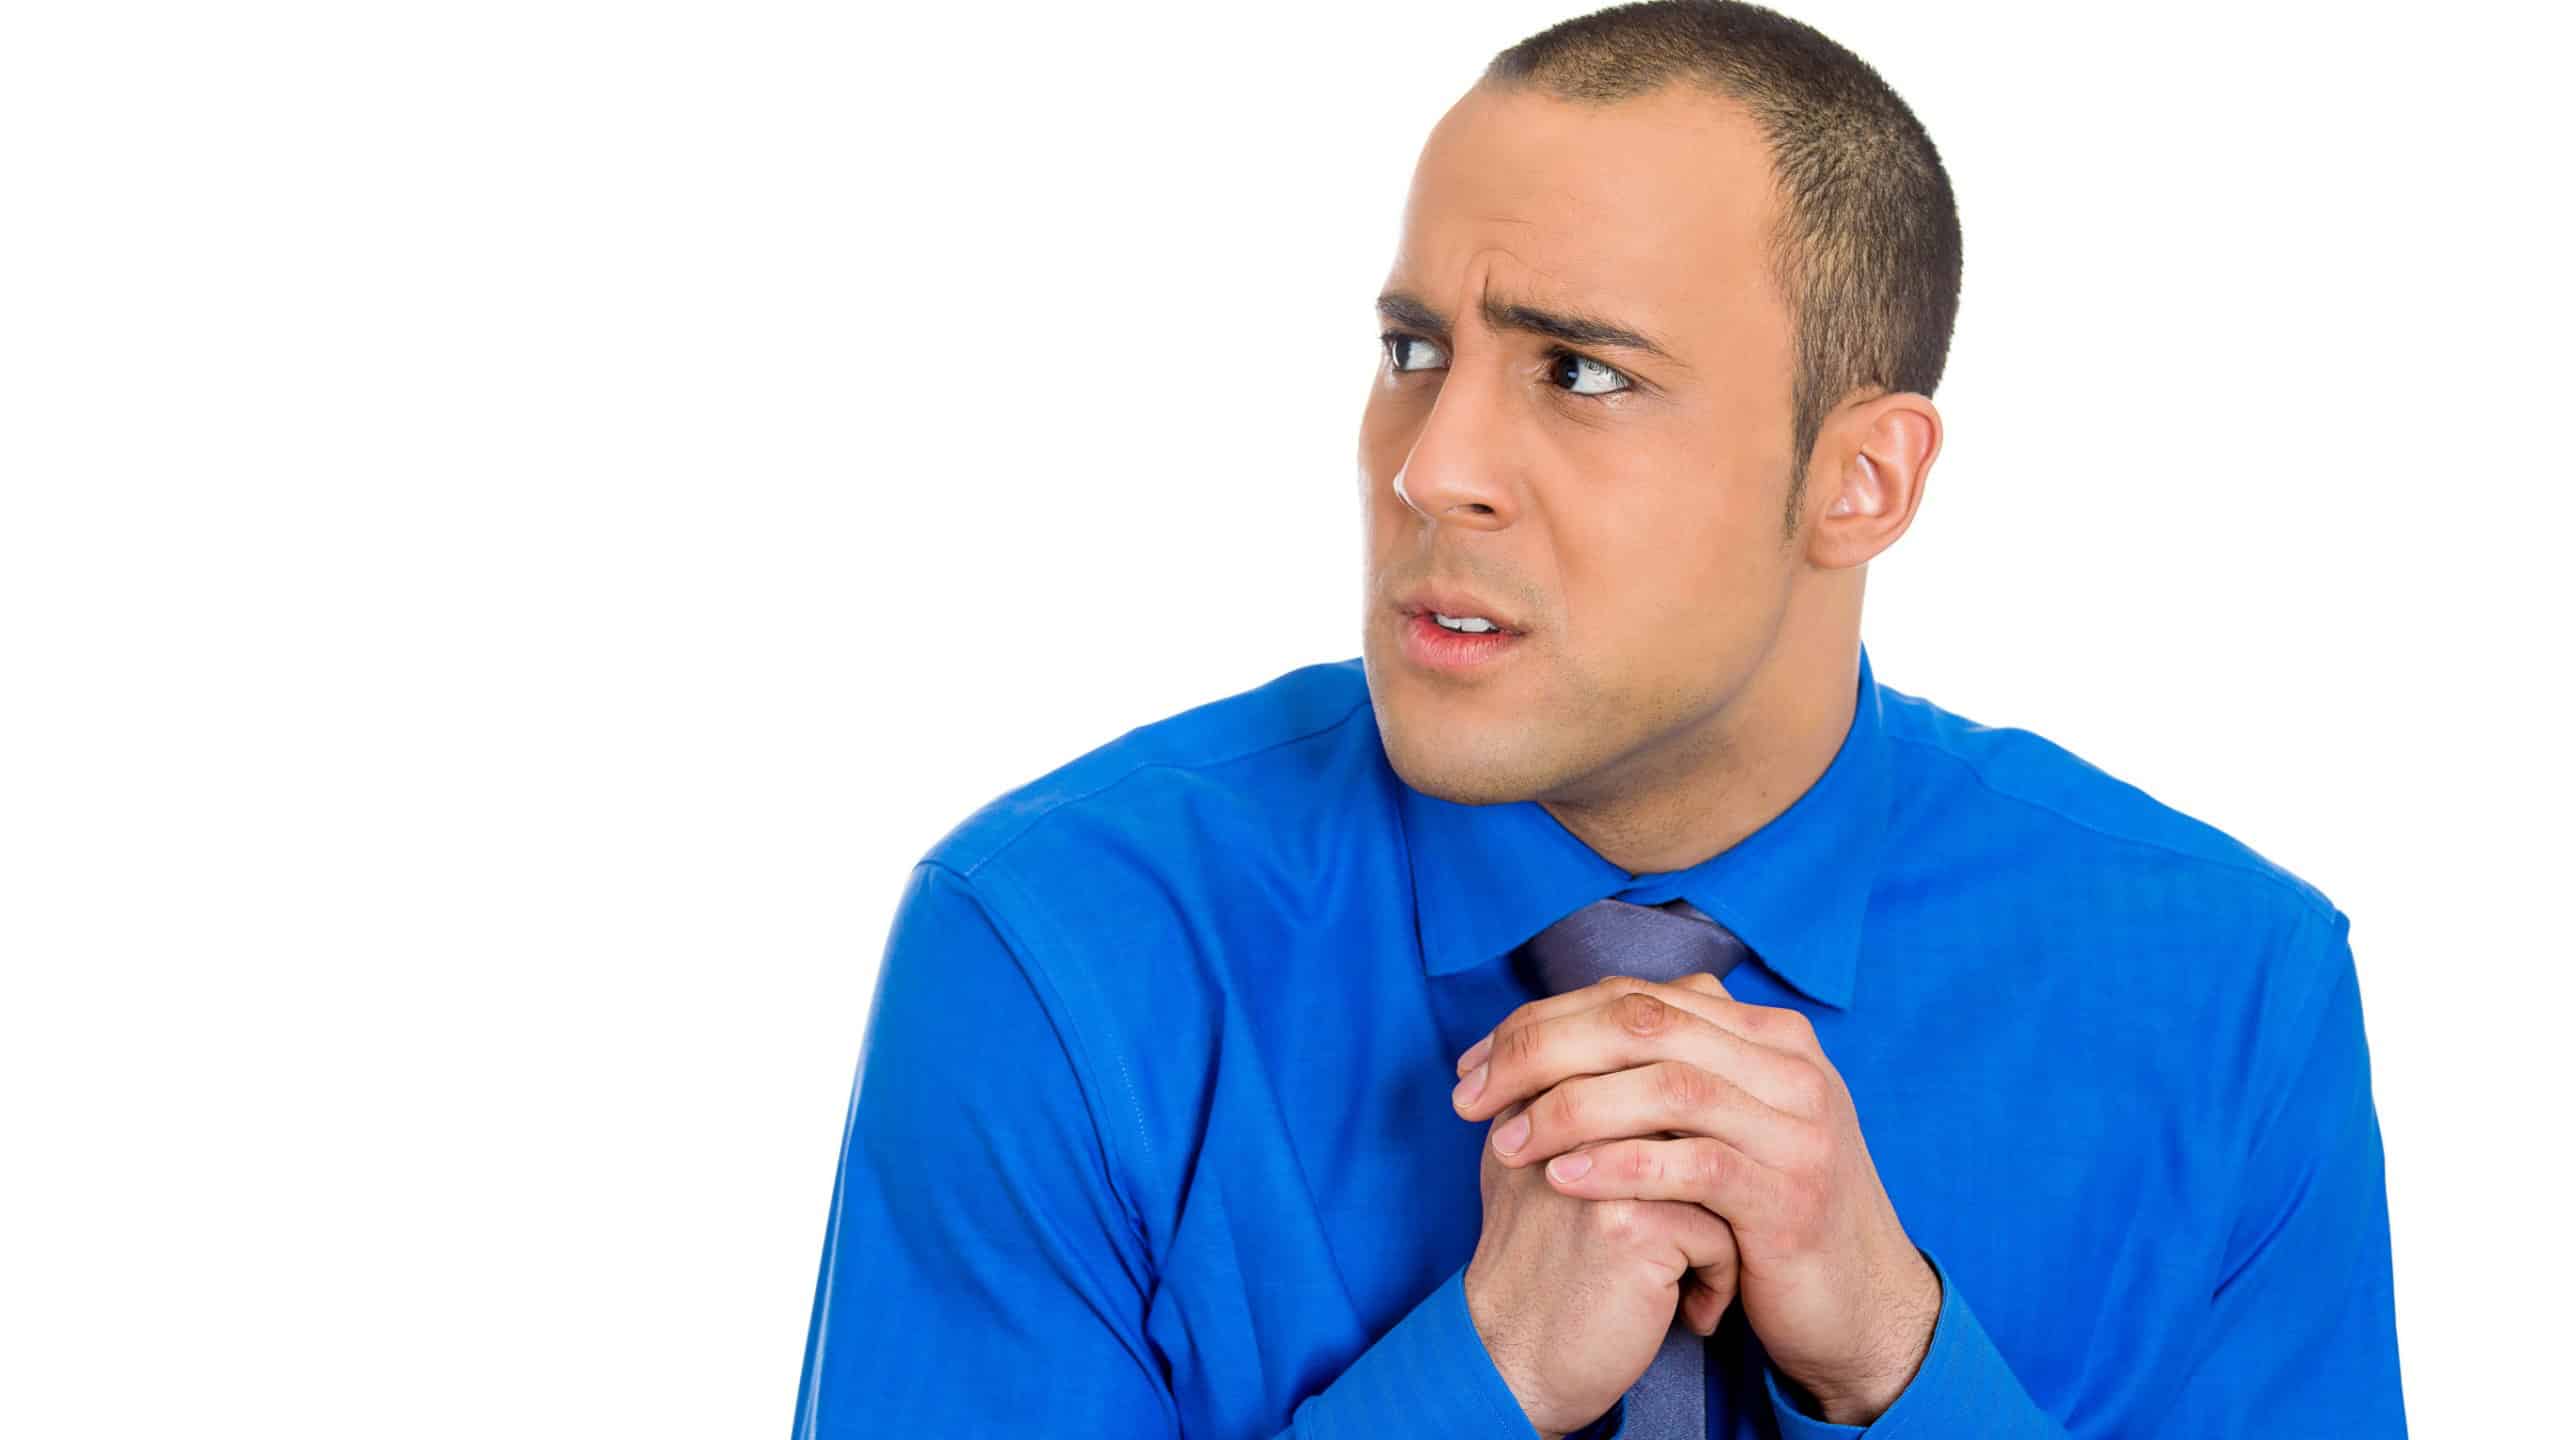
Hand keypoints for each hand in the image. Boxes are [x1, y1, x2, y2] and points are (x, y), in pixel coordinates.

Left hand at [1451, 974, 1941, 1424]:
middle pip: (1643, 1023)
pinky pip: (1693, 1164)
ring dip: (1570, 1107)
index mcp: (1766, 1035)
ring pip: (1667, 1085)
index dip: (1542, 1020)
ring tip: (1506, 1141)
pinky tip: (1561, 1178)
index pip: (1635, 996)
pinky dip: (1619, 1165)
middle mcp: (1790, 1065)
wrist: (1859, 1308)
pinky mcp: (1792, 1196)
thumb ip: (1662, 1070)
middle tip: (1470, 1093)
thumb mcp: (1723, 1126)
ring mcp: (1798, 1129)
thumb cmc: (1765, 1214)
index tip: (1474, 1063)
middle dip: (1540, 1050)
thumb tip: (1548, 1033)